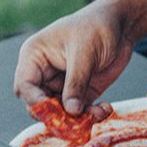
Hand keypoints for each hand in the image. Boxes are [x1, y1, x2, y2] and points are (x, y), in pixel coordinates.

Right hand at [13, 3, 132, 120]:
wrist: (121, 25)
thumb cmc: (97, 26)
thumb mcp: (85, 53)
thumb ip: (76, 83)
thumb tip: (71, 111)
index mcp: (35, 56)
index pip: (25, 86)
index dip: (36, 102)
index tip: (54, 113)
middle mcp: (44, 73)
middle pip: (39, 105)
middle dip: (57, 116)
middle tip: (75, 121)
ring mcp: (61, 84)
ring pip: (59, 113)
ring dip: (77, 119)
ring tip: (97, 113)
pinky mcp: (79, 93)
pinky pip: (78, 112)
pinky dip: (90, 116)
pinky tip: (104, 109)